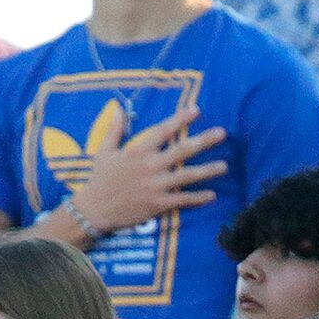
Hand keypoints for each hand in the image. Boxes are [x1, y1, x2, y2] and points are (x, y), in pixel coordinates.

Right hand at [62, 102, 230, 236]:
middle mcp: (150, 167)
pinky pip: (183, 200)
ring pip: (187, 176)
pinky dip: (198, 198)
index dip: (181, 119)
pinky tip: (212, 194)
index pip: (163, 131)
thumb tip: (119, 109)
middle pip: (182, 151)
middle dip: (203, 141)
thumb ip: (114, 130)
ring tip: (224, 166)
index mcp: (138, 151)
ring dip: (208, 170)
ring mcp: (156, 186)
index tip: (197, 110)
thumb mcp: (104, 151)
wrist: (94, 209)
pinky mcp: (158, 204)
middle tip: (222, 133)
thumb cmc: (99, 179)